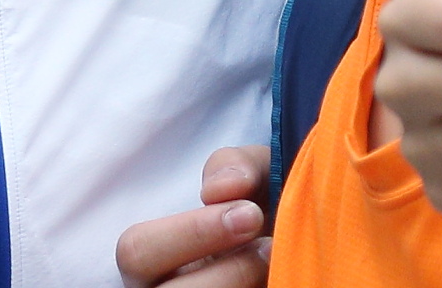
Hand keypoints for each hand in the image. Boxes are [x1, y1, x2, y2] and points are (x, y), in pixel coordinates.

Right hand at [117, 145, 270, 286]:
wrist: (304, 238)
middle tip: (270, 249)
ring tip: (278, 265)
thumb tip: (222, 188)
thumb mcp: (258, 175)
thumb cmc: (268, 206)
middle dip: (224, 271)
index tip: (249, 213)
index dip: (190, 232)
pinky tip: (278, 280)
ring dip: (241, 287)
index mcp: (156, 257)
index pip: (136, 251)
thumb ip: (236, 165)